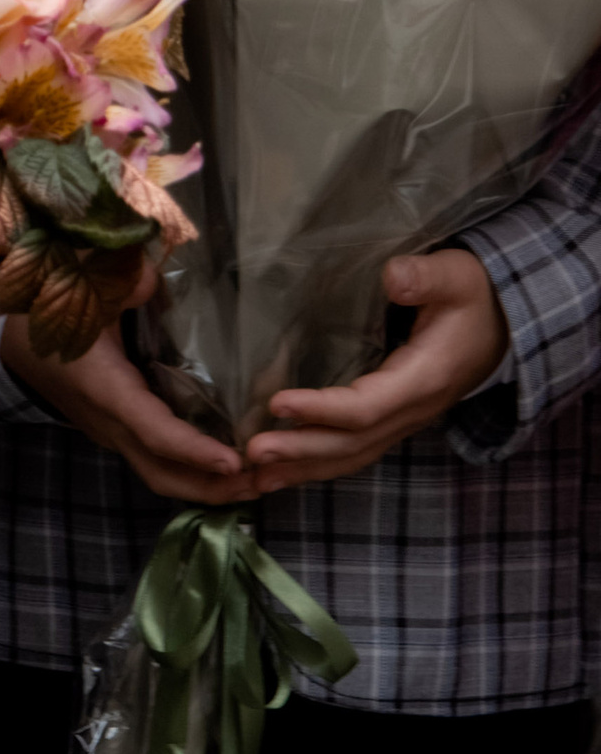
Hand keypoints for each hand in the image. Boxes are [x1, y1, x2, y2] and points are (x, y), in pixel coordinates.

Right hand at [0, 308, 260, 503]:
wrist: (11, 343)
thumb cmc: (46, 315)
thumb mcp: (80, 289)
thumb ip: (117, 283)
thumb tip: (150, 279)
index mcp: (103, 389)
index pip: (153, 431)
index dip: (193, 450)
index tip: (235, 460)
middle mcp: (109, 422)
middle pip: (162, 472)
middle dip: (211, 487)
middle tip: (264, 483)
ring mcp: (113, 433)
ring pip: (160, 474)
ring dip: (207, 486)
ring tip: (258, 482)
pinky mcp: (119, 432)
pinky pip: (158, 462)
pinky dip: (194, 471)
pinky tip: (229, 463)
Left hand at [245, 249, 508, 485]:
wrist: (502, 326)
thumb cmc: (471, 296)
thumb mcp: (455, 277)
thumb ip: (425, 277)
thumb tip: (392, 277)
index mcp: (424, 379)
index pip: (368, 406)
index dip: (322, 409)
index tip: (277, 404)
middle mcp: (412, 411)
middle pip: (352, 443)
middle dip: (301, 450)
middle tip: (251, 453)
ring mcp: (402, 422)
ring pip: (350, 456)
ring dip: (301, 468)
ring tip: (252, 477)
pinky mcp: (390, 422)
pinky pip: (351, 452)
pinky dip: (313, 466)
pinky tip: (276, 472)